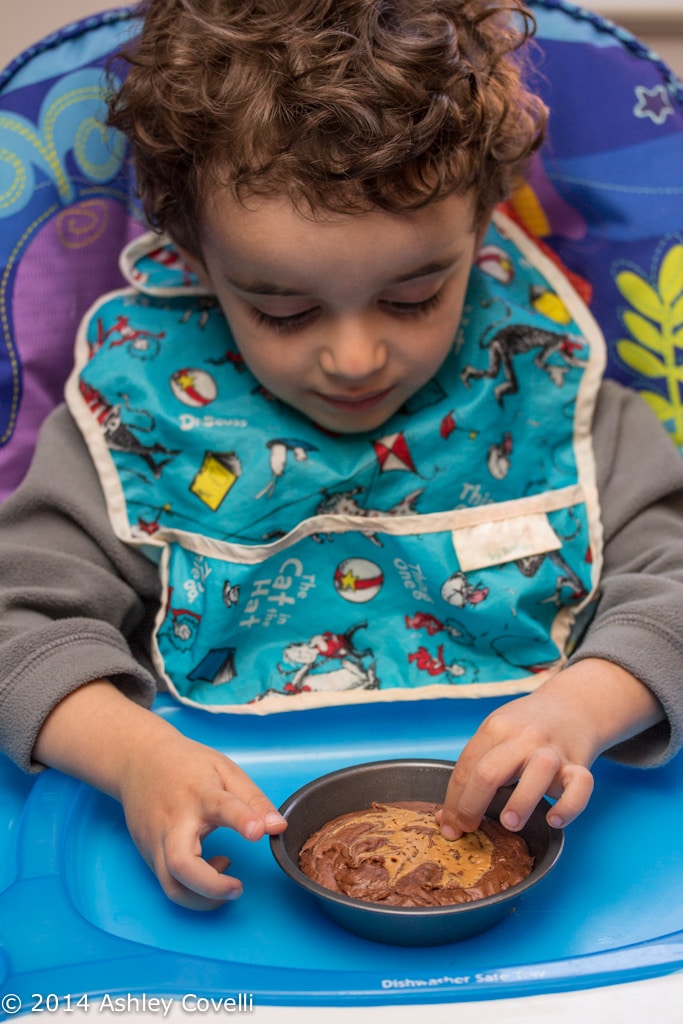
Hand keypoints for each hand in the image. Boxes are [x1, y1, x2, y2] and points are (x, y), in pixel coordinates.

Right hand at [34, 680, 286, 909]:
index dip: (242, 820)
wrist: (138, 761)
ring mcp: (156, 841)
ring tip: (229, 884)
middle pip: (181, 864)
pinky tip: (210, 867)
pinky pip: (168, 882)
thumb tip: (278, 827)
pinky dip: (192, 888)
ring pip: (171, 885)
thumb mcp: (225, 771)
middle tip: (238, 888)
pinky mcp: (148, 855)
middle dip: (211, 886)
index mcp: (200, 794)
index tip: (258, 832)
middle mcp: (174, 822)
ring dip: (202, 898)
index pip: (222, 807)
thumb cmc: (187, 765)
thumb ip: (253, 800)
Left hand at [438, 658, 663, 839]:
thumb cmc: (528, 725)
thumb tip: (452, 812)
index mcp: (497, 728)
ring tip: (509, 823)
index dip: (452, 801)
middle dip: (472, 806)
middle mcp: (524, 737)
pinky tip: (554, 820)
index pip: (465, 768)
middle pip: (490, 771)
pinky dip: (568, 807)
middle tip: (468, 829)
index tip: (448, 825)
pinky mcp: (579, 764)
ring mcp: (553, 750)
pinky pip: (580, 786)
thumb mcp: (498, 729)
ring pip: (538, 772)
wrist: (572, 705)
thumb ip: (478, 763)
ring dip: (520, 802)